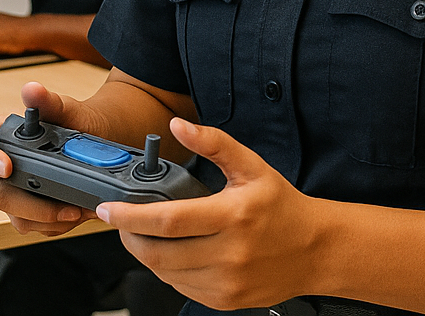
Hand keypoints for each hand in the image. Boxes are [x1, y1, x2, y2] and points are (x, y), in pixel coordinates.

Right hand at [0, 81, 97, 236]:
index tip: (8, 167)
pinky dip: (56, 224)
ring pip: (16, 216)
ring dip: (48, 219)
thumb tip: (31, 90)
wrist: (99, 142)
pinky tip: (76, 212)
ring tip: (77, 209)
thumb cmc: (78, 122)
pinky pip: (34, 226)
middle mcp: (1, 165)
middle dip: (30, 204)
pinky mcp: (28, 211)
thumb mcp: (68, 110)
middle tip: (61, 204)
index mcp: (0, 135)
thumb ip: (48, 101)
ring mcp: (13, 190)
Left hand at [95, 118, 323, 310]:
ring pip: (166, 273)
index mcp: (232, 216)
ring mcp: (227, 283)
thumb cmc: (282, 207)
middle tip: (122, 221)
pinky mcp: (226, 301)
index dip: (129, 215)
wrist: (317, 250)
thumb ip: (213, 142)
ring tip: (146, 234)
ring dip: (147, 254)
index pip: (167, 220)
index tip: (107, 209)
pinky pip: (181, 287)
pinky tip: (173, 252)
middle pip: (158, 253)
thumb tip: (179, 126)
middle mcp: (229, 254)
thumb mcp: (251, 166)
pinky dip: (168, 270)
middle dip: (130, 236)